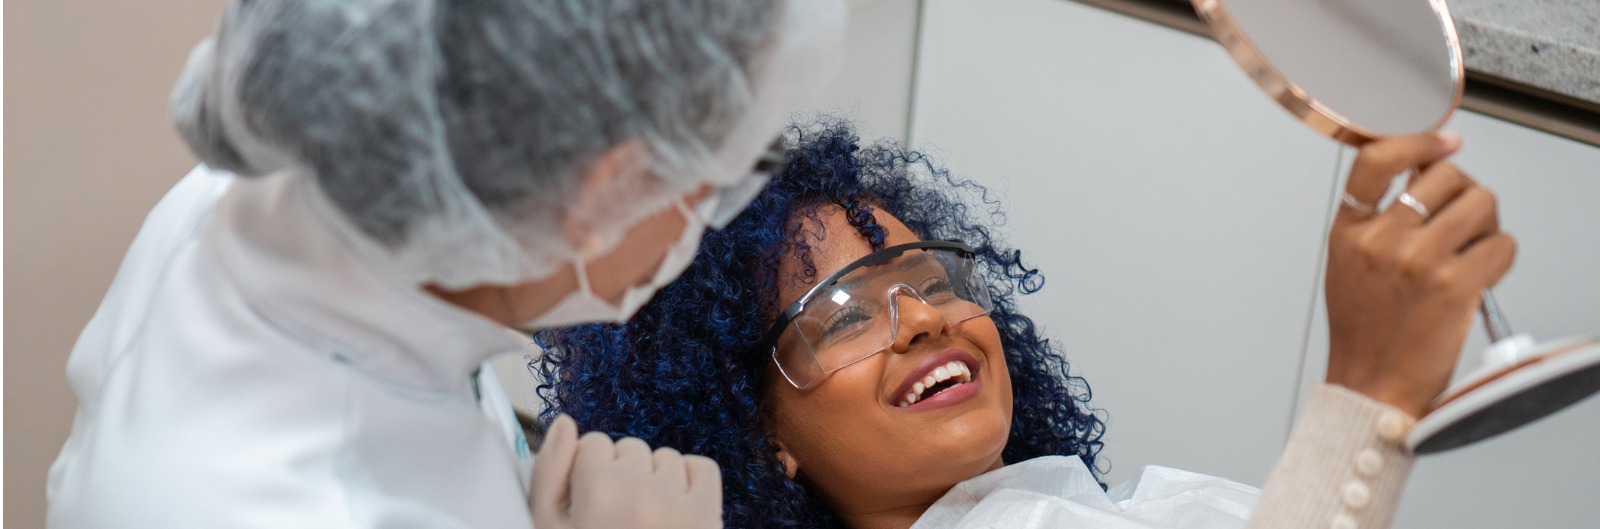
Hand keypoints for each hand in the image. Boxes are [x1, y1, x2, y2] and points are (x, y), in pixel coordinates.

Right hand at [529, 414, 723, 528]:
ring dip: (654, 482)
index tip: (588, 506)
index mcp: (597, 494)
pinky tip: (672, 515)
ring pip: (664, 458)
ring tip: (642, 525)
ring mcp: (681, 506)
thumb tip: (564, 423)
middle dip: (620, 476)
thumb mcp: (546, 527)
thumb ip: (548, 472)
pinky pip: (701, 469)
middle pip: (629, 449)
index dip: (586, 474)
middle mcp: (642, 494)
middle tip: (614, 521)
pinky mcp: (710, 517)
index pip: (592, 442)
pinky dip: (689, 483)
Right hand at [1324, 131, 1515, 417]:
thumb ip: (1378, 221)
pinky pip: (1502, 245)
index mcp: (1351, 231)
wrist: (1371, 385)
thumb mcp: (1349, 266)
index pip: (1376, 160)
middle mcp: (1382, 239)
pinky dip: (1502, 259)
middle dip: (1465, 193)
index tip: (1444, 142)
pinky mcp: (1454, 285)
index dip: (1417, 141)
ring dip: (1488, 224)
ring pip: (1481, 203)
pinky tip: (1482, 277)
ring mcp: (1418, 260)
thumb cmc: (1365, 332)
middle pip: (1445, 176)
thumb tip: (1426, 179)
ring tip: (1474, 251)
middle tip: (1464, 222)